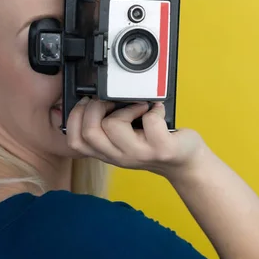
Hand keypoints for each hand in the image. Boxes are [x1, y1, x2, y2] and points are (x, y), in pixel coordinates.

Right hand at [66, 97, 207, 176]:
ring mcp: (139, 154)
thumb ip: (107, 126)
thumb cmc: (153, 144)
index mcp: (106, 152)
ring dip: (126, 107)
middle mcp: (118, 156)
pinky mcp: (160, 149)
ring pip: (113, 125)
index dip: (75, 117)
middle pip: (89, 132)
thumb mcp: (124, 140)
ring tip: (138, 107)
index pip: (75, 141)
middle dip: (95, 107)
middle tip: (111, 101)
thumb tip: (95, 97)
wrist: (183, 161)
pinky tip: (156, 111)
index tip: (88, 102)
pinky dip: (154, 108)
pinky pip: (150, 121)